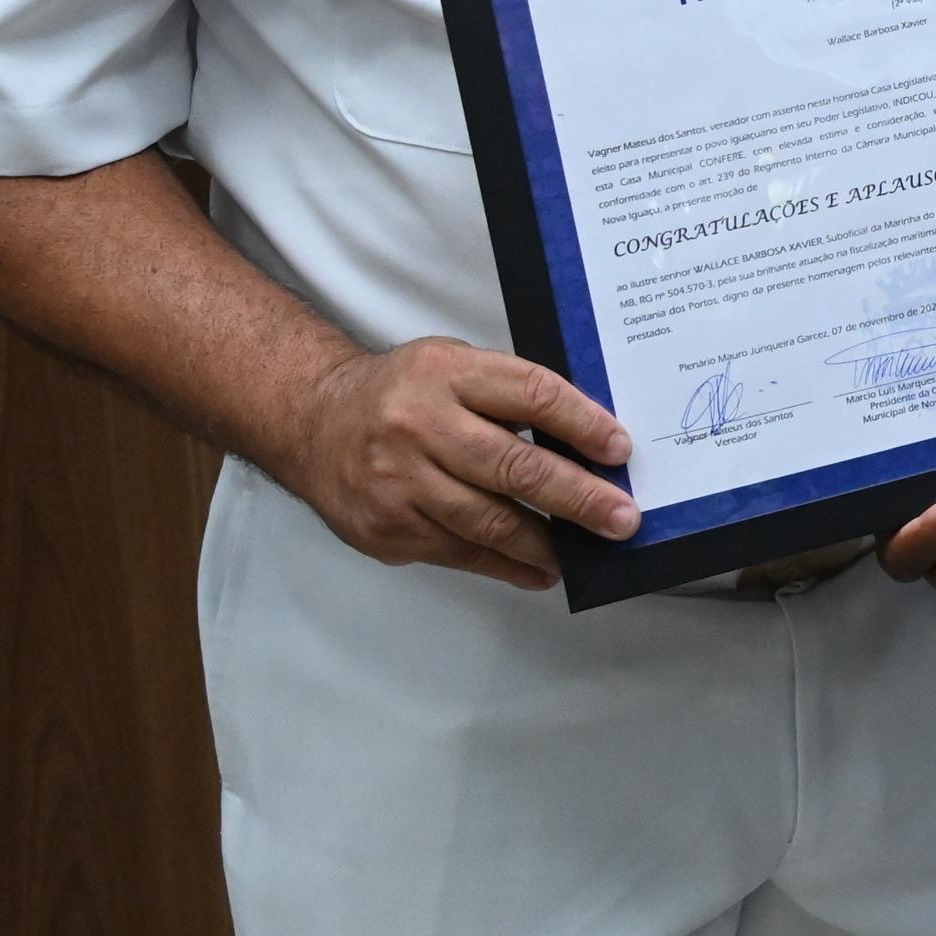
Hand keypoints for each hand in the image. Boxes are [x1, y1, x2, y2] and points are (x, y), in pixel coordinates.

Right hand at [274, 335, 635, 590]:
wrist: (313, 422)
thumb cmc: (402, 394)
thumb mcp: (454, 367)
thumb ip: (510, 394)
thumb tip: (589, 439)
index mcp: (448, 374)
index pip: (531, 395)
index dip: (582, 424)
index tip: (620, 450)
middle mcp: (421, 426)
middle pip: (515, 467)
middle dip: (578, 497)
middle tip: (621, 517)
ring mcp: (399, 482)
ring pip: (488, 521)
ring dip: (546, 541)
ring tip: (587, 550)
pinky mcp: (386, 528)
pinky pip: (459, 552)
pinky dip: (505, 565)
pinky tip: (538, 568)